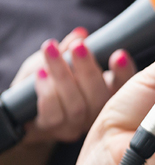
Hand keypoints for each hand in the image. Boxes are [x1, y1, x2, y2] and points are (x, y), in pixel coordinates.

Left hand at [12, 27, 135, 143]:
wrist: (21, 112)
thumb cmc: (47, 82)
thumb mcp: (59, 61)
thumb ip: (70, 48)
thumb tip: (80, 34)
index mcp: (107, 94)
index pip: (123, 85)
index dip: (124, 72)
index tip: (119, 54)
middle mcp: (96, 114)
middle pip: (99, 96)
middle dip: (88, 69)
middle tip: (79, 46)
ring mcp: (76, 125)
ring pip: (76, 105)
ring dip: (62, 75)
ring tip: (51, 50)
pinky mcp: (53, 129)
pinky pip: (53, 113)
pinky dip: (47, 91)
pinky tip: (40, 73)